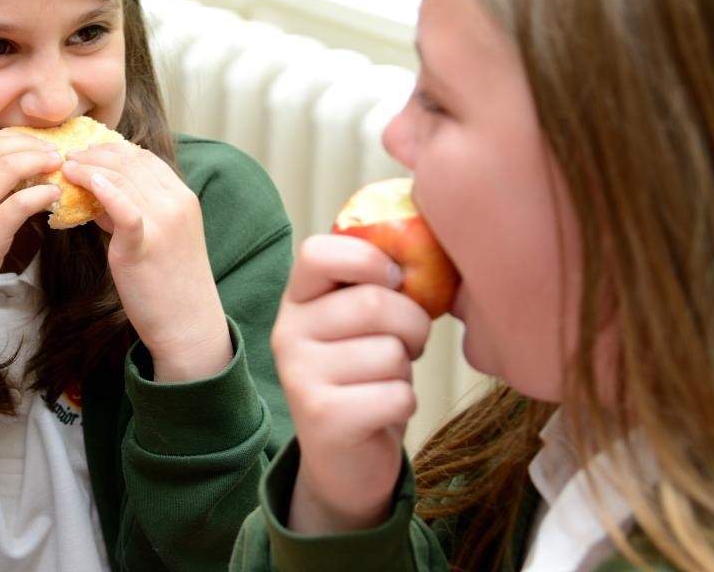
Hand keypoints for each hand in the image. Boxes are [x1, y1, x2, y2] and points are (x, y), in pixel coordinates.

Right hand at [0, 130, 62, 383]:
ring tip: (58, 167)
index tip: (31, 144)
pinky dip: (43, 193)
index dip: (10, 138)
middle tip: (53, 152)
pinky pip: (22, 200)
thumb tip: (4, 171)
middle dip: (29, 144)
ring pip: (10, 166)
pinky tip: (53, 197)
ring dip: (40, 161)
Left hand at [63, 144, 229, 381]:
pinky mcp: (144, 244)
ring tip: (66, 169)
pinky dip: (104, 189)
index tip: (89, 152)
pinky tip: (85, 182)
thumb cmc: (170, 283)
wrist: (188, 323)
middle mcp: (177, 203)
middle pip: (131, 162)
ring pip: (122, 178)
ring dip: (89, 168)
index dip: (113, 150)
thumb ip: (135, 212)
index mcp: (184, 197)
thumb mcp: (160, 236)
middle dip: (96, 154)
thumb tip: (99, 196)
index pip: (146, 158)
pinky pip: (123, 208)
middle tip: (69, 157)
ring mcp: (163, 222)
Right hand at [271, 234, 431, 533]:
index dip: (369, 259)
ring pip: (390, 352)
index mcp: (298, 299)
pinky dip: (406, 404)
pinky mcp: (324, 418)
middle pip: (373, 303)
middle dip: (412, 324)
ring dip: (407, 369)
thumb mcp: (361, 322)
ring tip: (385, 380)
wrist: (344, 460)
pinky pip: (397, 394)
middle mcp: (288, 333)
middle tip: (407, 344)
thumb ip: (377, 284)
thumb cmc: (364, 375)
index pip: (318, 252)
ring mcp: (300, 376)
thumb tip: (426, 256)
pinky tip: (383, 411)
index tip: (393, 281)